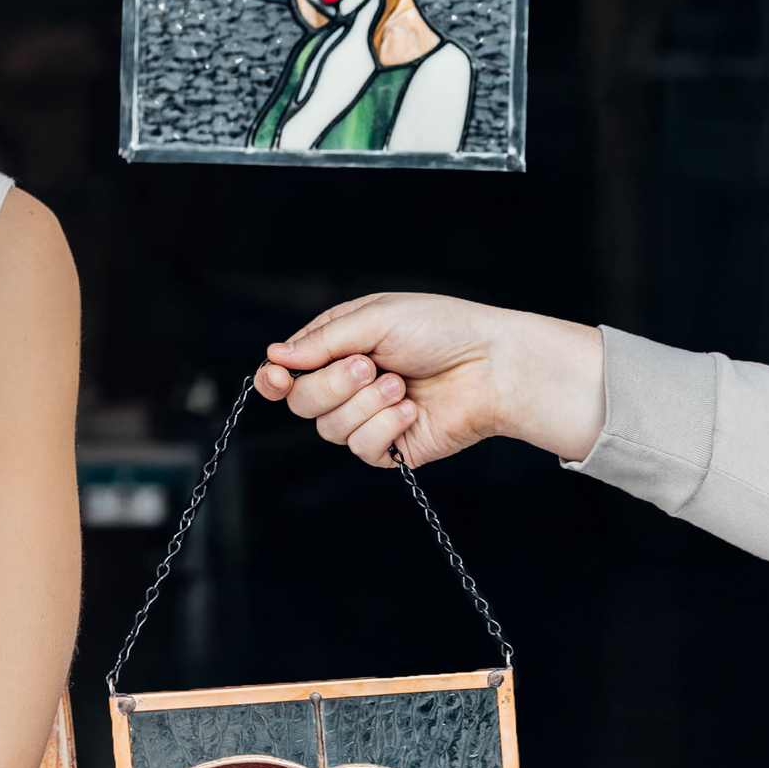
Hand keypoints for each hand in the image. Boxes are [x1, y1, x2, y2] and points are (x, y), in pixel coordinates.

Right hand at [255, 293, 604, 467]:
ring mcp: (367, 417)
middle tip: (371, 366)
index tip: (277, 377)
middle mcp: (348, 385)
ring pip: (329, 428)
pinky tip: (411, 410)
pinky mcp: (389, 447)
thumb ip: (323, 340)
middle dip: (333, 385)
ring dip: (366, 405)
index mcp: (339, 347)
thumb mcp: (376, 318)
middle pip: (302, 403)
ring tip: (403, 386)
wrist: (493, 366)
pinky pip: (360, 448)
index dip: (275, 379)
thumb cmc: (442, 330)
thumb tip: (276, 357)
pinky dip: (385, 427)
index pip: (288, 371)